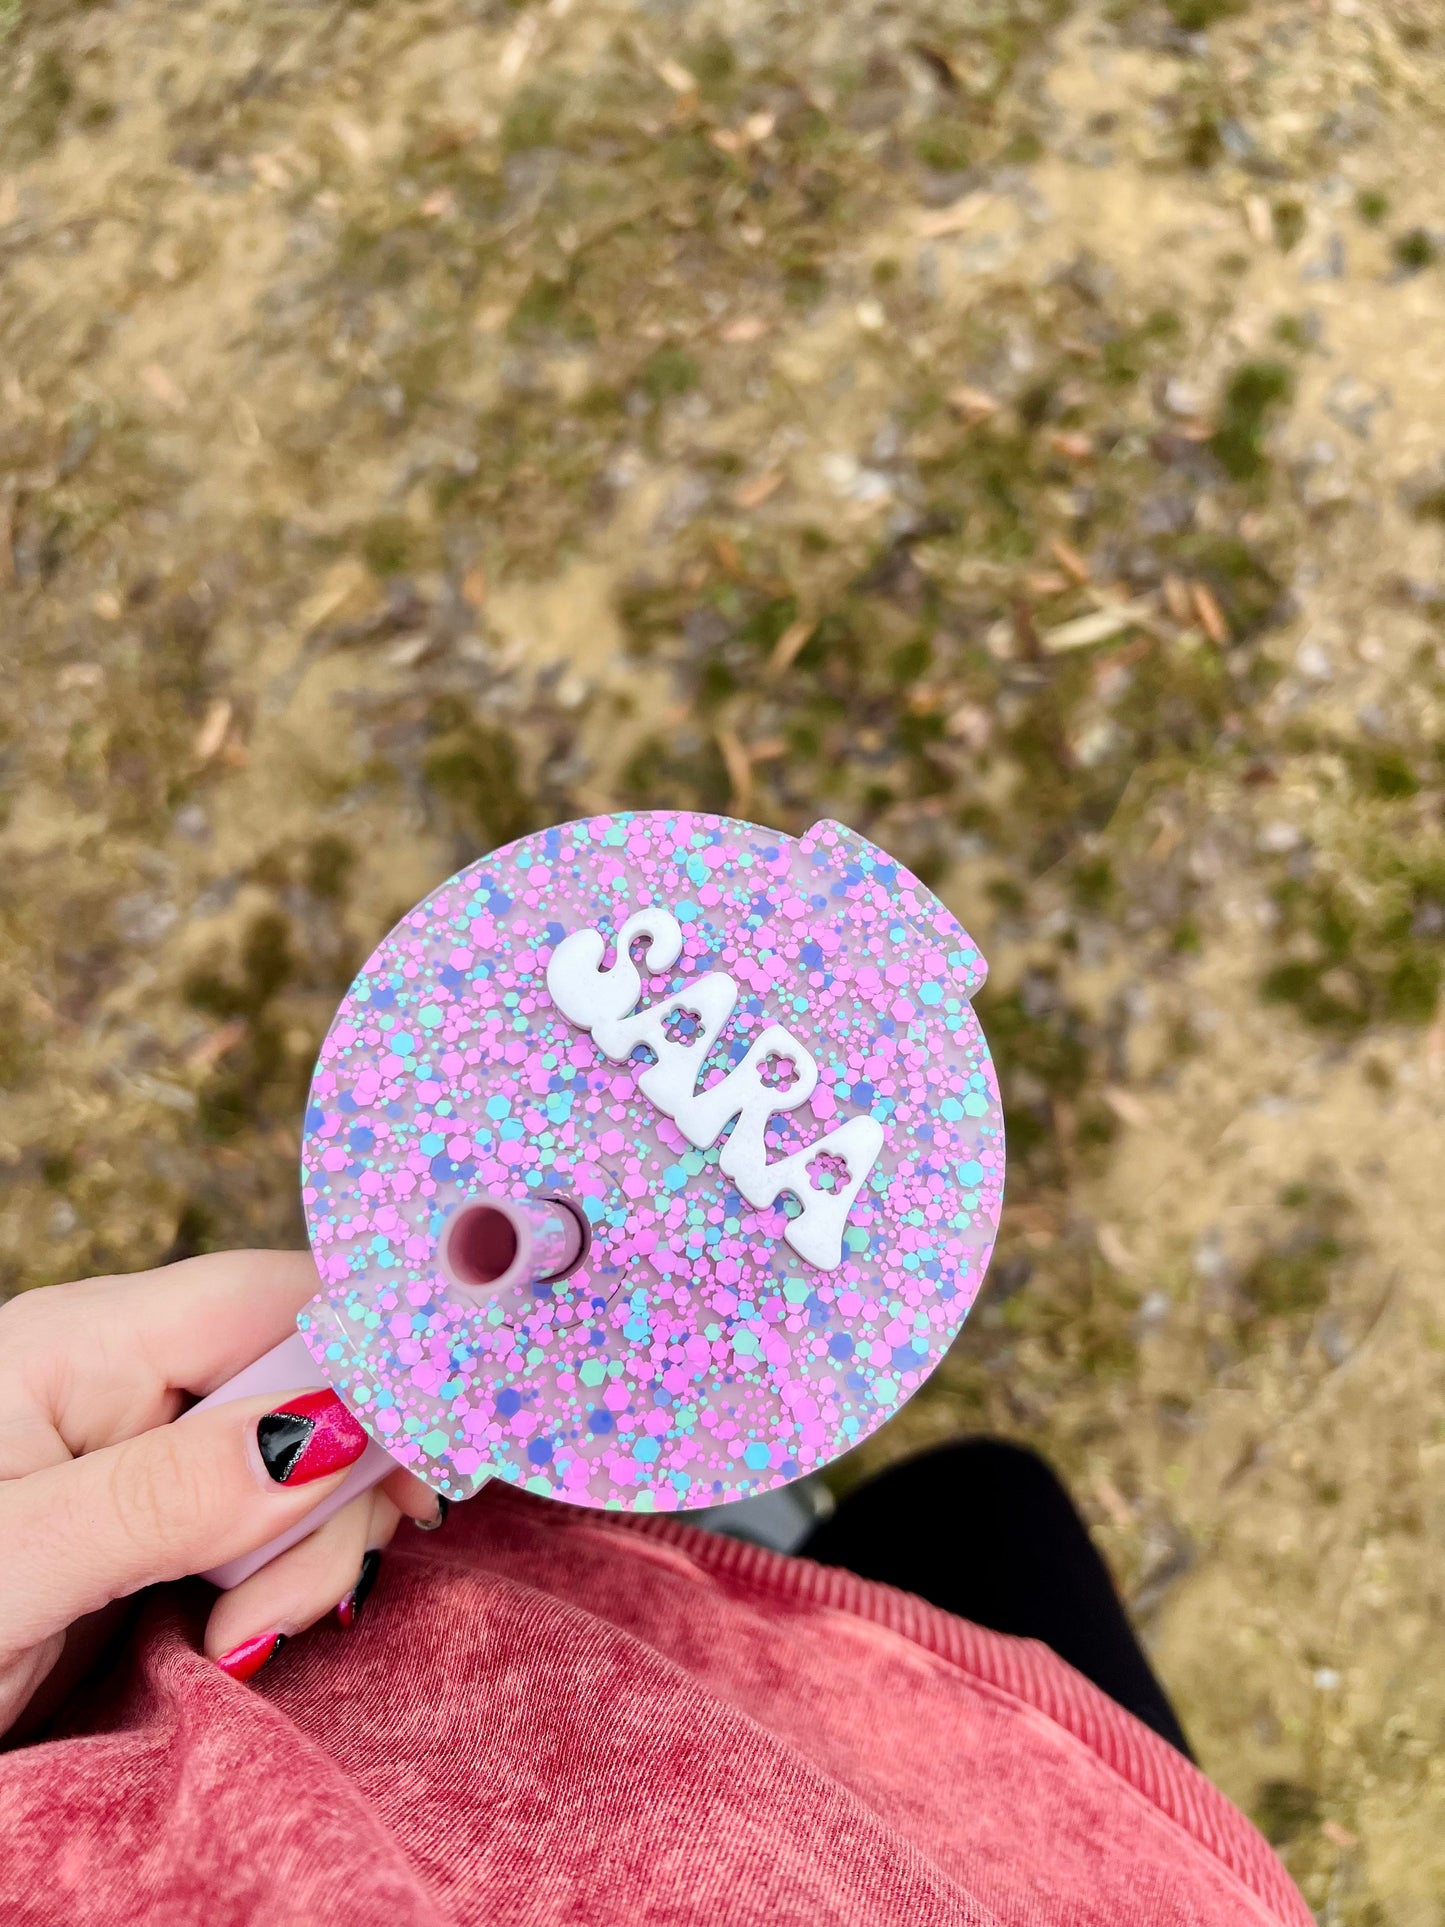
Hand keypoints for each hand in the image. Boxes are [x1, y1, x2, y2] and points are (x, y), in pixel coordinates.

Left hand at [0, 1250, 439, 1739]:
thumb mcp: (13, 1568)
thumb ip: (167, 1492)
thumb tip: (337, 1421)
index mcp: (79, 1344)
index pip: (278, 1295)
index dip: (375, 1355)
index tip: (432, 1454)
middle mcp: (125, 1378)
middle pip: (313, 1378)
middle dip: (335, 1488)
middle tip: (277, 1610)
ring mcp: (146, 1451)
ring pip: (308, 1458)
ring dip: (310, 1551)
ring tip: (235, 1645)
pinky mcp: (158, 1522)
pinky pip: (271, 1521)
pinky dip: (286, 1577)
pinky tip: (243, 1635)